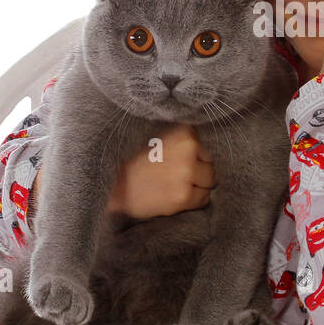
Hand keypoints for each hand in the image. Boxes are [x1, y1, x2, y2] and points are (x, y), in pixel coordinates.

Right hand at [29, 124, 214, 224]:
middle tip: (178, 173)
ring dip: (198, 185)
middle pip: (213, 163)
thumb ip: (181, 131)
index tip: (188, 157)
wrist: (110, 184)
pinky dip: (193, 200)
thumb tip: (210, 125)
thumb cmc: (132, 157)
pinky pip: (203, 199)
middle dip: (200, 170)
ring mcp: (186, 173)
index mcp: (182, 130)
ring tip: (175, 184)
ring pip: (210, 182)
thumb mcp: (156, 132)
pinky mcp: (182, 195)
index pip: (210, 143)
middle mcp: (188, 148)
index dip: (200, 153)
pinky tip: (173, 195)